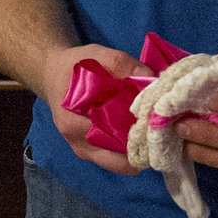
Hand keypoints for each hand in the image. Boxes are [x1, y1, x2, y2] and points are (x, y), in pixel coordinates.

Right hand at [45, 44, 148, 175]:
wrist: (54, 75)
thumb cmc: (73, 67)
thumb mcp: (94, 55)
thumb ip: (120, 63)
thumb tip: (150, 76)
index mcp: (73, 122)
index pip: (110, 136)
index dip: (136, 132)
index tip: (158, 121)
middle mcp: (78, 142)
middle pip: (117, 157)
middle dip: (142, 147)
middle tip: (163, 131)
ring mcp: (85, 150)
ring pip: (119, 162)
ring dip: (139, 151)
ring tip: (157, 134)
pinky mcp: (92, 152)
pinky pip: (115, 159)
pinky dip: (132, 151)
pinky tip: (145, 136)